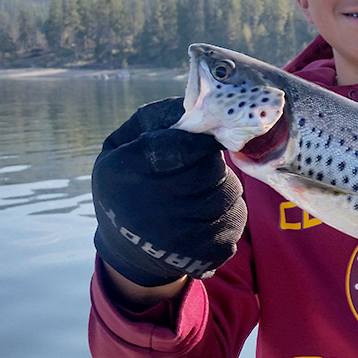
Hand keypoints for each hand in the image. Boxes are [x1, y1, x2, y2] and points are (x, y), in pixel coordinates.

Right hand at [92, 97, 246, 286]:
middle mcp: (146, 208)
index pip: (183, 147)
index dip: (201, 141)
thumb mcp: (123, 144)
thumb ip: (156, 119)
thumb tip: (194, 100)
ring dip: (224, 188)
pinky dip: (229, 215)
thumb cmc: (128, 182)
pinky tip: (209, 215)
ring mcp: (172, 238)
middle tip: (204, 167)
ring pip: (228, 197)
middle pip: (210, 172)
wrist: (126, 247)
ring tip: (206, 190)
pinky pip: (234, 225)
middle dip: (213, 165)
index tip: (205, 141)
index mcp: (124, 171)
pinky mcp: (196, 257)